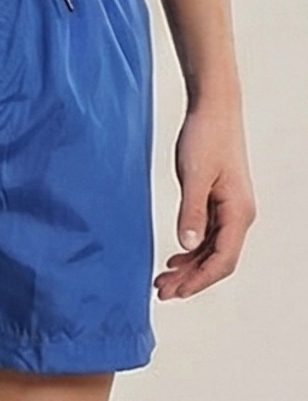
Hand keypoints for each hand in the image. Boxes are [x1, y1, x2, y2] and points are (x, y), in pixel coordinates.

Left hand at [154, 102, 256, 299]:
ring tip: (163, 279)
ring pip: (211, 249)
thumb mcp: (193, 176)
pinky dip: (191, 250)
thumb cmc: (206, 137)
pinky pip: (208, 235)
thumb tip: (187, 246)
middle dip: (190, 279)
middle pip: (217, 260)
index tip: (175, 291)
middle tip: (161, 291)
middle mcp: (238, 214)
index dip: (198, 280)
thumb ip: (191, 213)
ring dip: (189, 267)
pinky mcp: (218, 200)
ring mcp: (229, 208)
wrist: (213, 109)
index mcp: (238, 212)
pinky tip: (175, 258)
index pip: (222, 260)